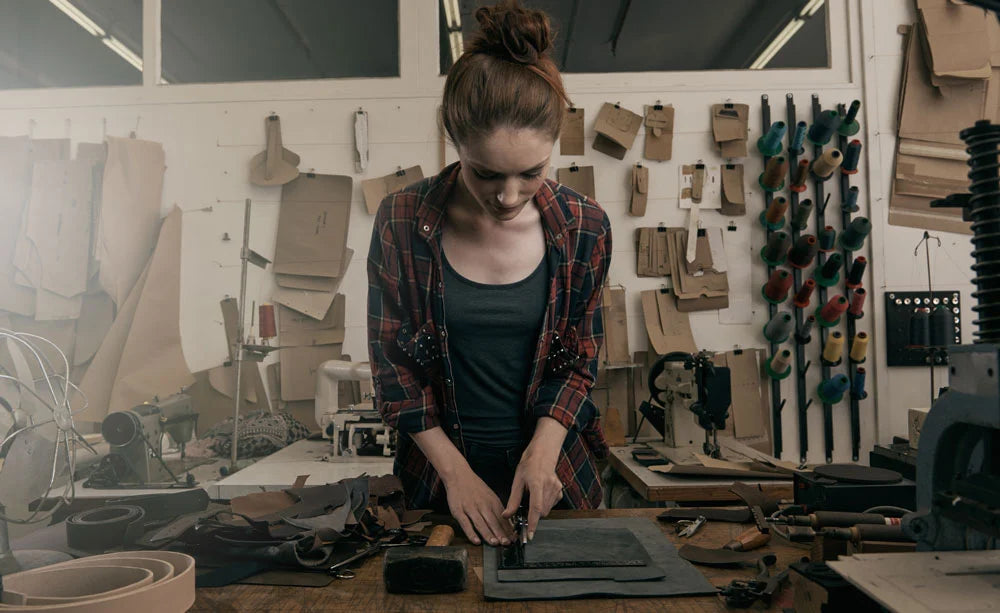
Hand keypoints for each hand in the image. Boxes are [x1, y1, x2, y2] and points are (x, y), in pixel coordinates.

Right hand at [442, 465, 514, 546]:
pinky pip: (465, 523)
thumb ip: (498, 510)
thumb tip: (507, 524)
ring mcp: (470, 508)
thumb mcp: (490, 495)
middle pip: (493, 521)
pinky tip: (476, 540)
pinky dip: (471, 533)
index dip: (508, 530)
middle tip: (506, 543)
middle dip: (501, 534)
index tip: (512, 539)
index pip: (502, 518)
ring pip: (480, 523)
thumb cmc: (475, 486)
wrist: (458, 475)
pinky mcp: (458, 511)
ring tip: (494, 543)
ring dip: (488, 534)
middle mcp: (482, 505)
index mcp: (492, 501)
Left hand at [502, 422, 565, 538]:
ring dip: (538, 509)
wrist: (543, 454)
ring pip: (547, 510)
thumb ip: (513, 500)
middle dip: (533, 514)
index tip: (530, 535)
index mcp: (537, 483)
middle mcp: (549, 486)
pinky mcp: (560, 491)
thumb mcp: (517, 481)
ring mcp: (557, 489)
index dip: (533, 523)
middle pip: (541, 512)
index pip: (536, 508)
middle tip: (525, 506)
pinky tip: (540, 494)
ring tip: (533, 495)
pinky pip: (551, 505)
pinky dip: (544, 504)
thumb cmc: (528, 465)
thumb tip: (506, 516)